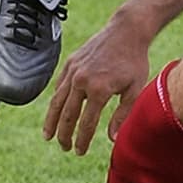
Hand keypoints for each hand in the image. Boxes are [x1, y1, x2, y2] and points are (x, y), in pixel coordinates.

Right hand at [43, 17, 151, 154]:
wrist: (126, 30)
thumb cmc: (134, 60)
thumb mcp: (135, 89)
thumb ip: (122, 115)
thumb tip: (111, 138)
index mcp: (99, 90)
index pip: (86, 123)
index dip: (81, 140)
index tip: (79, 152)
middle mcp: (81, 81)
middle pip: (67, 115)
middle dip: (64, 135)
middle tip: (65, 148)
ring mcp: (73, 70)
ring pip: (57, 101)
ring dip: (51, 121)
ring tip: (48, 136)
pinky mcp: (70, 62)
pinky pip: (59, 85)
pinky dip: (56, 100)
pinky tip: (55, 111)